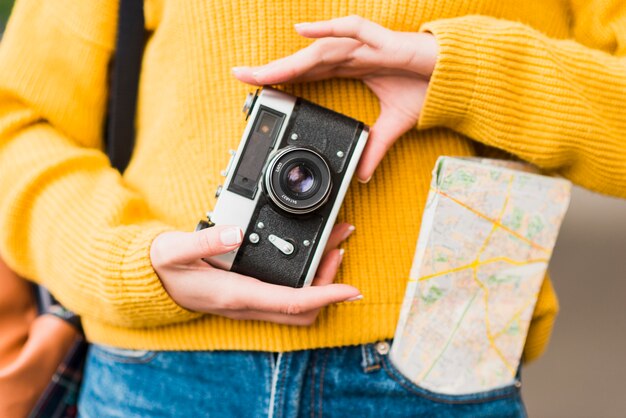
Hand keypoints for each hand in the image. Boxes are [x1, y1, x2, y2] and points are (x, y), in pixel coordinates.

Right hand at [150, 223, 359, 325]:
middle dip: (329, 283)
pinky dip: (306, 281)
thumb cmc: (163, 267)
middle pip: (303, 308)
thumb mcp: (174, 249)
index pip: (292, 302)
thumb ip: (203, 241)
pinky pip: (286, 298)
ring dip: (320, 281)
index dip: (325, 295)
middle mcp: (247, 304)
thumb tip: (235, 232)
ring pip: (297, 304)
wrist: (152, 283)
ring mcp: (250, 303)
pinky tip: (308, 256)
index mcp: (236, 294)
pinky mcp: (250, 297)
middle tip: (340, 248)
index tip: (350, 288)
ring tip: (332, 245)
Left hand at [232, 15, 437, 181]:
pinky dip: (328, 30)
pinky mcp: (384, 42)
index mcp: (353, 69)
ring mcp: (366, 46)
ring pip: (319, 51)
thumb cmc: (427, 89)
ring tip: (260, 71)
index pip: (310, 73)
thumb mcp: (394, 125)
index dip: (285, 80)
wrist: (456, 76)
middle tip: (241, 77)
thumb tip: (363, 174)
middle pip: (305, 62)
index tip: (258, 91)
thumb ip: (376, 145)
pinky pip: (353, 30)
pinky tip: (302, 32)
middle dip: (273, 71)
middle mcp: (353, 55)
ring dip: (290, 60)